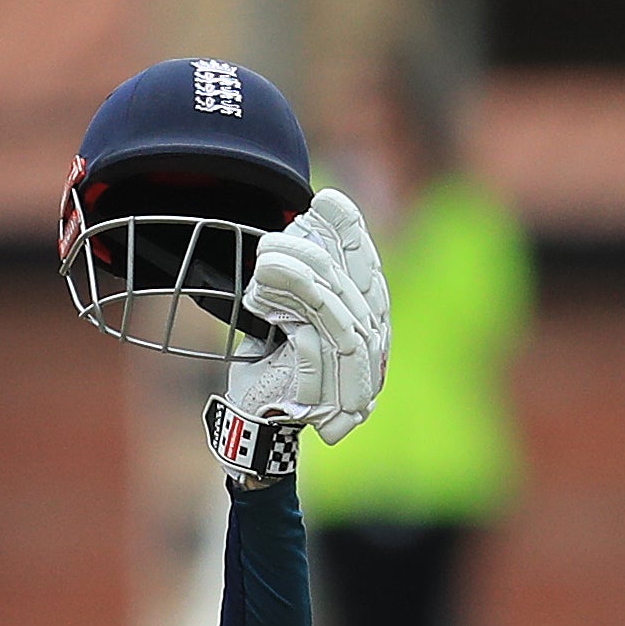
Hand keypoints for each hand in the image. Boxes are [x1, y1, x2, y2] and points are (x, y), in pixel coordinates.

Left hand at [207, 187, 390, 480]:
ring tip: (264, 255)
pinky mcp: (326, 387)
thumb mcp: (289, 314)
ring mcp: (353, 371)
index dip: (351, 234)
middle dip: (318, 249)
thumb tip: (304, 223)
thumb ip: (305, 283)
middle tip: (277, 231)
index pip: (367, 272)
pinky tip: (262, 286)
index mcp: (367, 326)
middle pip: (358, 284)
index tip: (328, 200)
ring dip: (301, 274)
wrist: (253, 425)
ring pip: (338, 306)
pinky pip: (316, 332)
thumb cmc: (270, 369)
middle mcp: (371, 348)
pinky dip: (292, 303)